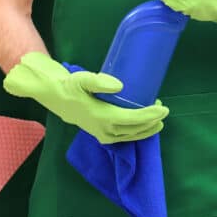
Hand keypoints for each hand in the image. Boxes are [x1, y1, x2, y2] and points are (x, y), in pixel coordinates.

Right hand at [3, 52, 168, 144]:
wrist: (54, 97)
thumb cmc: (69, 86)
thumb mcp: (81, 78)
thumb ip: (99, 80)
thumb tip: (121, 85)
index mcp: (101, 116)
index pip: (131, 118)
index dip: (149, 115)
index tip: (163, 108)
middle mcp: (103, 128)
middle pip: (134, 130)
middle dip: (151, 122)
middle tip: (163, 110)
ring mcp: (101, 133)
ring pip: (129, 136)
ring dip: (145, 130)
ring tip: (158, 121)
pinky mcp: (99, 133)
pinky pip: (122, 137)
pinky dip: (134, 134)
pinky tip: (141, 127)